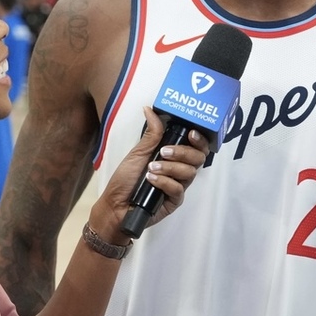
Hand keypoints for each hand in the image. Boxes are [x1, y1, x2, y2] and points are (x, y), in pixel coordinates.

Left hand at [88, 107, 208, 245]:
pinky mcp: (175, 201)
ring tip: (151, 168)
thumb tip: (150, 109)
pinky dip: (164, 182)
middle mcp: (178, 169)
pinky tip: (151, 180)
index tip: (191, 133)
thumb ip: (151, 134)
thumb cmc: (126, 179)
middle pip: (198, 158)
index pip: (196, 146)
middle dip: (183, 152)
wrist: (116, 205)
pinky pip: (178, 189)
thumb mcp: (138, 153)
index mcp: (173, 156)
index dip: (199, 139)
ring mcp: (178, 185)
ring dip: (170, 168)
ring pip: (190, 173)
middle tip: (164, 152)